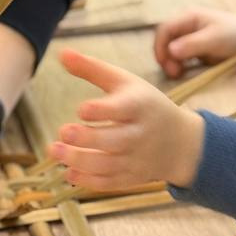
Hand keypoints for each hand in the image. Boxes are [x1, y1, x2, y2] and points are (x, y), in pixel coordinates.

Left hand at [50, 49, 206, 188]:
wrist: (181, 142)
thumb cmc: (145, 105)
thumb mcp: (125, 82)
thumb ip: (92, 69)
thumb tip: (61, 53)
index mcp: (140, 106)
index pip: (123, 109)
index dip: (103, 110)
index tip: (81, 109)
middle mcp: (140, 134)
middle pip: (115, 140)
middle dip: (87, 139)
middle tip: (62, 132)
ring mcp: (137, 159)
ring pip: (109, 164)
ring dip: (80, 160)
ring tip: (54, 150)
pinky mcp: (133, 177)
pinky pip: (111, 182)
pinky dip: (89, 181)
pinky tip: (68, 172)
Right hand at [155, 6, 235, 78]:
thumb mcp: (216, 38)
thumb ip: (192, 44)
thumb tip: (169, 51)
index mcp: (189, 17)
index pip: (164, 30)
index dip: (159, 47)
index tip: (165, 65)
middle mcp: (188, 27)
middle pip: (165, 41)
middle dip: (165, 57)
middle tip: (175, 74)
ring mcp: (193, 39)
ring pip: (172, 51)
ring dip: (172, 63)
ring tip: (180, 75)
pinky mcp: (199, 51)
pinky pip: (183, 59)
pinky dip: (181, 66)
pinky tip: (186, 73)